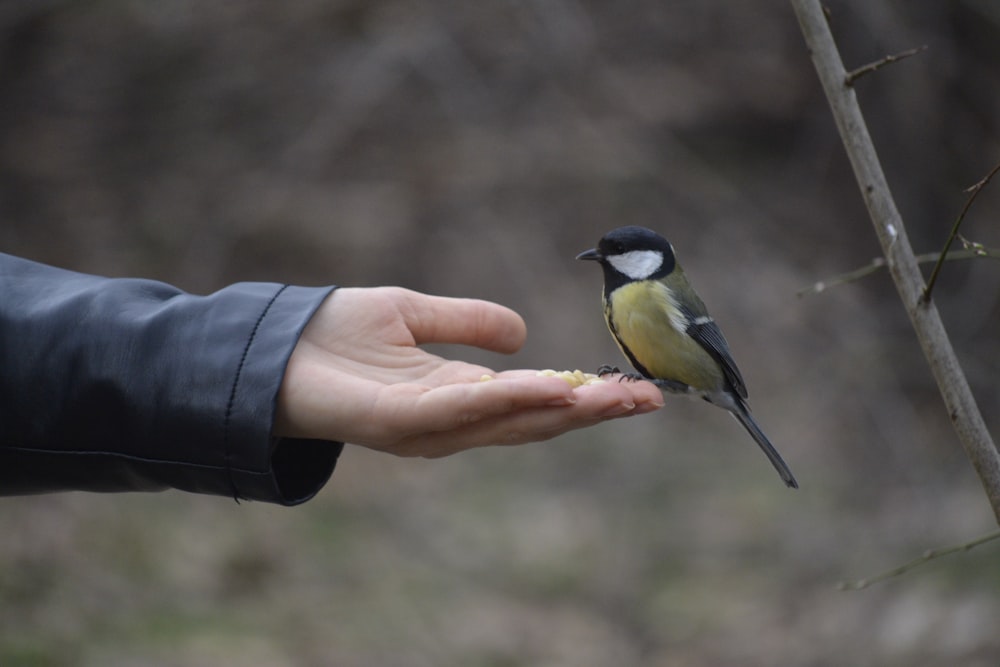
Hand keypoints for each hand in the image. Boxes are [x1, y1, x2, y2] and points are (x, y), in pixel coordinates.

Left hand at [274, 287, 662, 456]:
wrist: (269, 345)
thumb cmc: (333, 334)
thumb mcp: (415, 313)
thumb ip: (467, 322)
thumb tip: (522, 334)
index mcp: (459, 395)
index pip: (534, 400)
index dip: (585, 395)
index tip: (635, 387)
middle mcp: (452, 420)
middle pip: (536, 419)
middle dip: (594, 410)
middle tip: (651, 398)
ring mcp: (428, 427)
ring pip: (512, 421)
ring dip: (569, 409)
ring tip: (619, 396)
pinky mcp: (401, 421)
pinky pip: (466, 412)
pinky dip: (513, 401)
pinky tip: (553, 387)